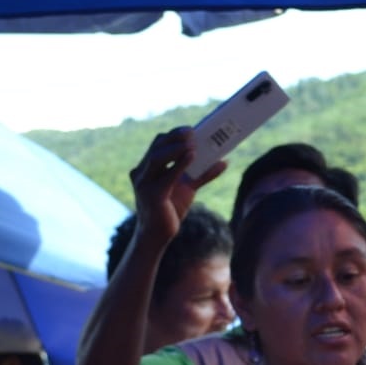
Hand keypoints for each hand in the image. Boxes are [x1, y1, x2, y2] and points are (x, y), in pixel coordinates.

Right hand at [129, 129, 227, 245]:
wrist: (158, 235)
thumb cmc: (170, 208)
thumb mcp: (189, 188)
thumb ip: (203, 174)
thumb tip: (224, 162)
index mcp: (147, 167)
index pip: (159, 144)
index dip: (174, 134)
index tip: (191, 130)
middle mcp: (142, 172)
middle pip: (156, 146)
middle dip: (174, 137)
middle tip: (192, 133)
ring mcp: (144, 183)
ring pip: (157, 157)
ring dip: (175, 148)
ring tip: (192, 144)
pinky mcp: (152, 195)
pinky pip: (166, 177)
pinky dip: (179, 165)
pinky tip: (191, 157)